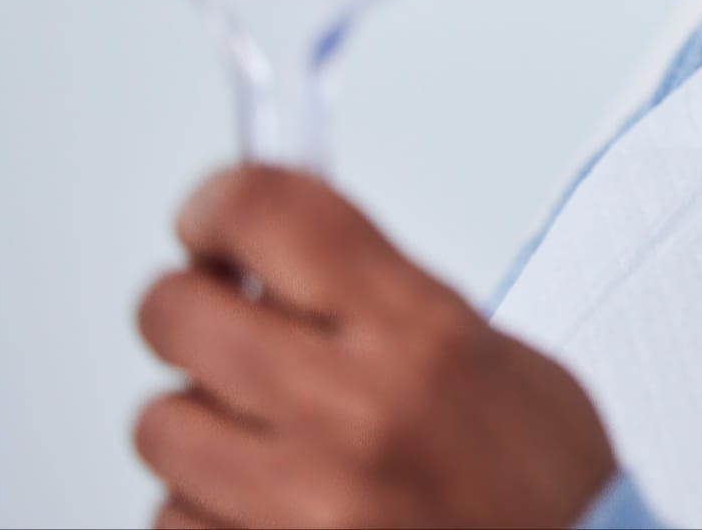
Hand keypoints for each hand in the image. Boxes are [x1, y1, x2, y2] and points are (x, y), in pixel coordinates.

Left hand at [133, 167, 614, 529]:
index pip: (269, 214)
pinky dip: (205, 509)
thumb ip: (382, 298)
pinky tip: (267, 503)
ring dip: (198, 422)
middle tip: (218, 316)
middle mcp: (354, 415)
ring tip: (262, 434)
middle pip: (177, 313)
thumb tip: (276, 257)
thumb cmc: (541, 483)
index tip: (216, 217)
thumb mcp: (489, 355)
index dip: (221, 202)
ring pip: (161, 425)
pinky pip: (171, 518)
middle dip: (188, 307)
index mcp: (421, 336)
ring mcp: (300, 506)